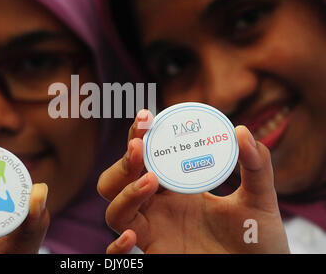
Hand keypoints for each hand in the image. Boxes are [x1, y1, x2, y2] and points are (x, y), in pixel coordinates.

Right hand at [98, 110, 289, 253]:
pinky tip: (132, 237)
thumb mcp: (259, 199)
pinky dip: (116, 246)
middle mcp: (158, 206)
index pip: (147, 156)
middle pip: (117, 180)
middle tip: (139, 146)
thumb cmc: (257, 240)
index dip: (140, 135)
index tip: (146, 117)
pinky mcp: (155, 255)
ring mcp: (153, 231)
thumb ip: (256, 166)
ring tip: (150, 180)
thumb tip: (242, 132)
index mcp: (176, 186)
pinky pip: (116, 253)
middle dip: (123, 161)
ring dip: (124, 192)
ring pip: (114, 210)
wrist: (261, 273)